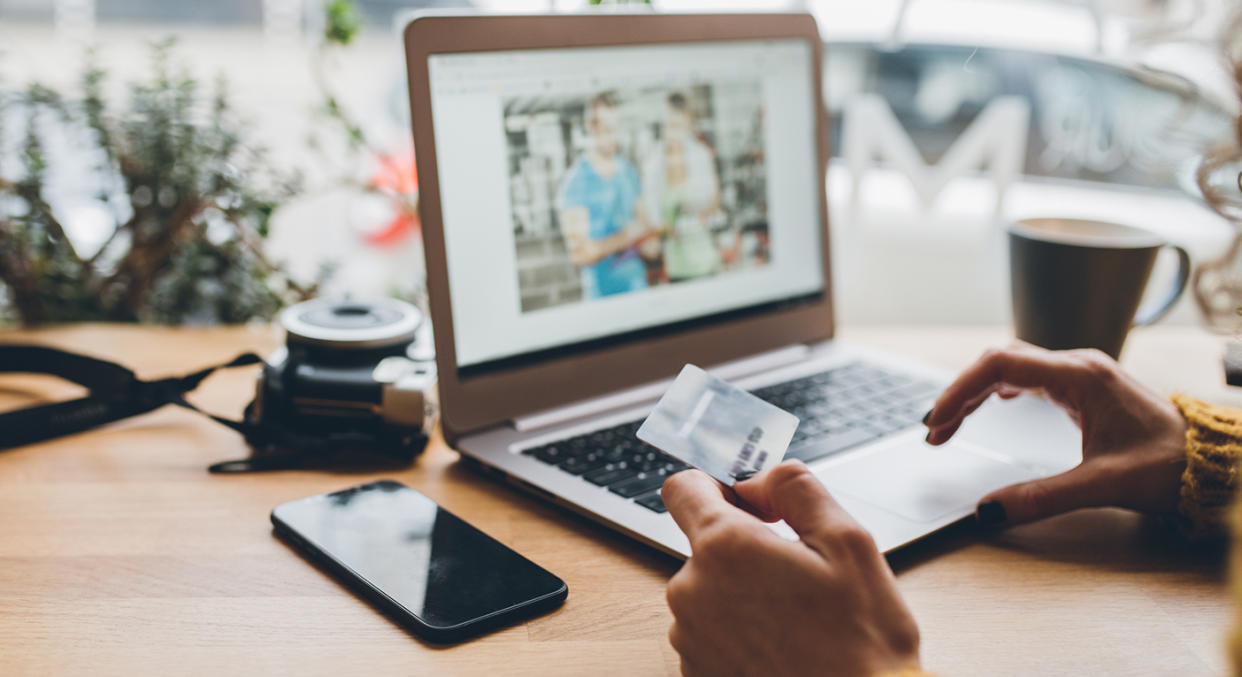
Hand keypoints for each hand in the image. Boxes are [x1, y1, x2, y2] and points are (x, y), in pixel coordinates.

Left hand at [662, 462, 920, 676]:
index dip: (716, 486)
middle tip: (799, 576)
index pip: (683, 487)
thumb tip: (757, 480)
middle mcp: (692, 590)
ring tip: (796, 620)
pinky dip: (739, 634)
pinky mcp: (695, 671)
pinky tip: (782, 648)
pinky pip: (710, 633)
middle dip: (745, 549)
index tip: (749, 505)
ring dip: (743, 594)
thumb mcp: (848, 542)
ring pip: (709, 591)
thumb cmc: (861, 642)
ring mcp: (689, 637)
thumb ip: (795, 488)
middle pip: (704, 545)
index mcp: (724, 548)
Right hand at [924, 342, 1187, 524]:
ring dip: (977, 393)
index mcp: (1080, 376)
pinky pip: (1029, 377)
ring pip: (1012, 368)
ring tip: (952, 426)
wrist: (1215, 463)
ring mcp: (1082, 374)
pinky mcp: (1086, 387)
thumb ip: (1041, 498)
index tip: (937, 421)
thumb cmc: (1171, 466)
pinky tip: (992, 406)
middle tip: (936, 432)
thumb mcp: (1102, 485)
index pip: (1000, 366)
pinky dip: (999, 391)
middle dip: (960, 394)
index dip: (959, 391)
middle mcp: (1078, 366)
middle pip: (999, 362)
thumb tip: (988, 512)